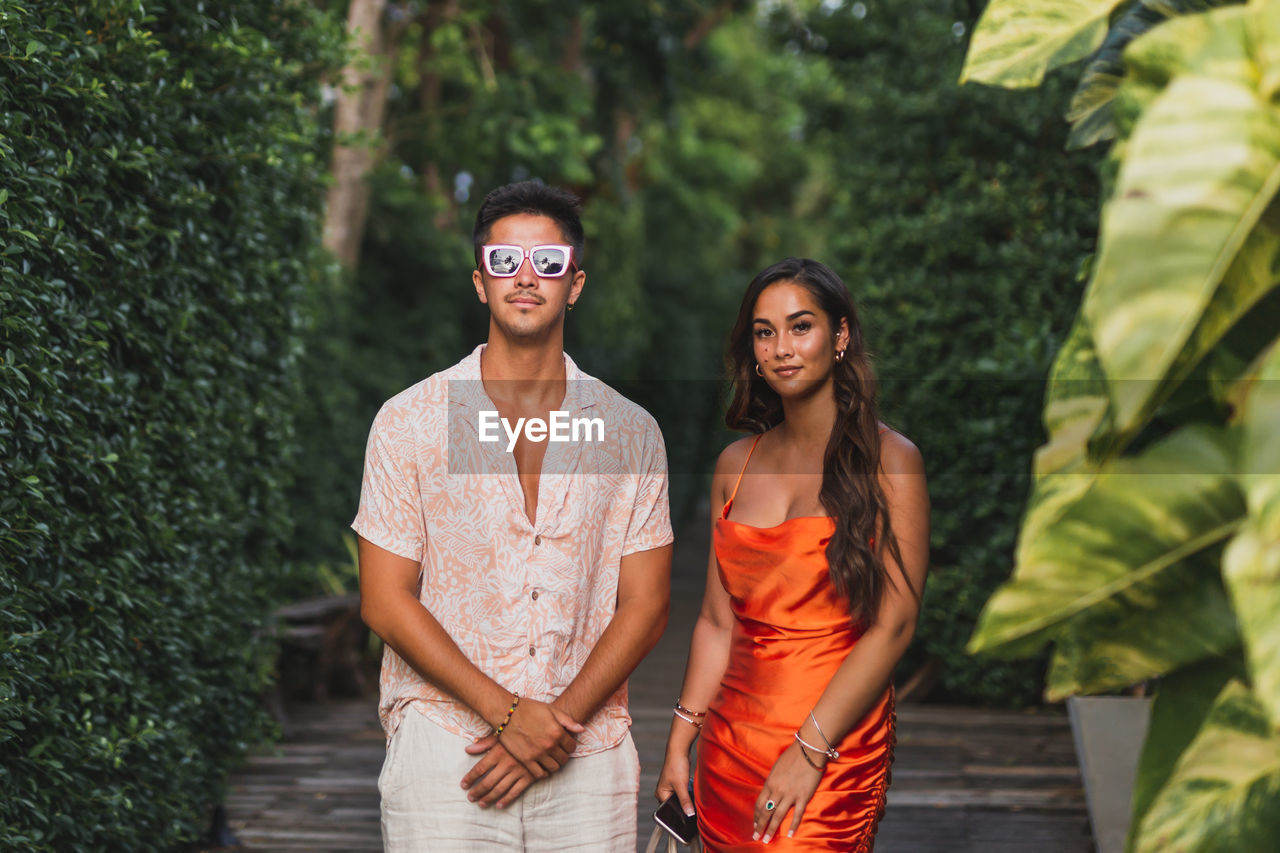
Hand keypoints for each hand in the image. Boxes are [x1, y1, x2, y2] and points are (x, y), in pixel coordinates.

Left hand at [458, 740, 536, 807]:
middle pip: (487, 782)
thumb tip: (468, 749)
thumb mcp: (502, 734)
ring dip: (489, 798)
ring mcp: (518, 771)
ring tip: (481, 803)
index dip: (470, 778)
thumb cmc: (520, 733)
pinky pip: (516, 791)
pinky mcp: (529, 777)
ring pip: (500, 789)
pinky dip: (507, 799)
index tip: (463, 785)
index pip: (479, 768)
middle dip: (477, 791)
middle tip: (470, 797)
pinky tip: (499, 805)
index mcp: (498, 751)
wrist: (544, 736)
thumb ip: (484, 743)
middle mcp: (507, 763)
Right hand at [468, 698, 583, 777]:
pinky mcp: (526, 760)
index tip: (565, 744)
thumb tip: (581, 730)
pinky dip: (543, 772)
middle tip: (558, 752)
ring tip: (551, 758)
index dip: (570, 745)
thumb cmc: (529, 709)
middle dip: (563, 755)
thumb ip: (568, 720)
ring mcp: (538, 754)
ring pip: (554, 768)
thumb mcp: (551, 710)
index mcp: (557, 732)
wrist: (506, 713)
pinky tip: (542, 766)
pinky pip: (539, 774)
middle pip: (564, 759)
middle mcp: (549, 745)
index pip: (572, 747)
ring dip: (554, 764)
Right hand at [654, 751, 694, 816]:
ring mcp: (671, 788)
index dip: (679, 814)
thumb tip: (689, 814)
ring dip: (687, 799)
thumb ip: (685, 801)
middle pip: (675, 805)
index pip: (669, 810)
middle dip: (684, 806)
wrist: (680, 750)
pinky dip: (689, 793)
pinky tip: (694, 793)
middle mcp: (664, 792)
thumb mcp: (681, 785)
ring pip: (681, 799)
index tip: (689, 818)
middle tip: (693, 808)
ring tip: (694, 799)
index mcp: (661, 794)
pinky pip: (684, 793)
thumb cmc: (676, 765)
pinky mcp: (677, 783)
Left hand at [753, 741, 824, 842]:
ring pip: (778, 815)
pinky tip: (790, 834)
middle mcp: (777, 790)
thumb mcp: (776, 769)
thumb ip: (773, 782)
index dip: (757, 816)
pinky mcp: (803, 796)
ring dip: (772, 829)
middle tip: (756, 837)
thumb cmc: (792, 756)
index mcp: (770, 783)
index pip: (760, 804)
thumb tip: (770, 793)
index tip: (755, 825)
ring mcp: (790, 794)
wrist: (808, 750)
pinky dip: (793, 825)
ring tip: (767, 840)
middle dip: (760, 826)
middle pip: (766, 812)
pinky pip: (797, 814)